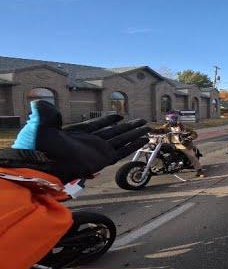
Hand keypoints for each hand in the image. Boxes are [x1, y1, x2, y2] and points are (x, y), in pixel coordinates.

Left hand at [10, 100, 148, 182]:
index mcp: (77, 134)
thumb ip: (45, 113)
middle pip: (114, 132)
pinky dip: (133, 145)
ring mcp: (98, 151)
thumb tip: (41, 103)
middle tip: (142, 121)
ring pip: (121, 140)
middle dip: (128, 127)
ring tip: (147, 128)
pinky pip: (122, 150)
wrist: (42, 165)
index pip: (97, 125)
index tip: (119, 115)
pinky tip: (143, 139)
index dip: (108, 120)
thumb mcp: (40, 125)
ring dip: (134, 134)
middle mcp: (90, 142)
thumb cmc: (39, 146)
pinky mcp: (103, 159)